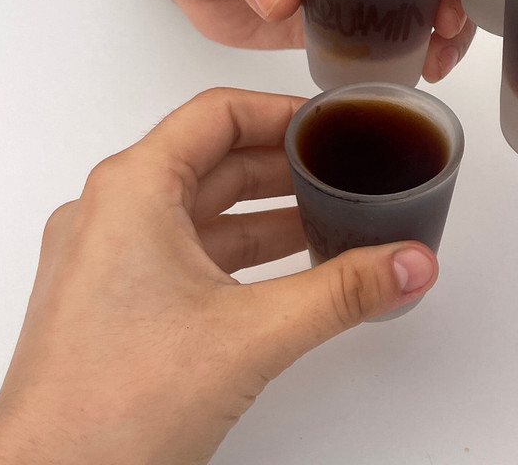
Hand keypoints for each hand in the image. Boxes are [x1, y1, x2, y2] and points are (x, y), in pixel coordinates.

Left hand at [0, 89, 438, 464]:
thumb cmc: (112, 406)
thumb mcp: (253, 334)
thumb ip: (344, 292)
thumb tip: (409, 263)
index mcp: (132, 192)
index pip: (216, 115)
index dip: (281, 112)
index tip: (330, 123)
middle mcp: (111, 214)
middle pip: (212, 159)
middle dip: (284, 165)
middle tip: (342, 168)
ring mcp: (108, 260)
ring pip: (202, 210)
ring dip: (266, 211)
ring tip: (330, 215)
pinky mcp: (115, 301)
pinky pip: (188, 252)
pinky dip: (241, 251)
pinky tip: (288, 270)